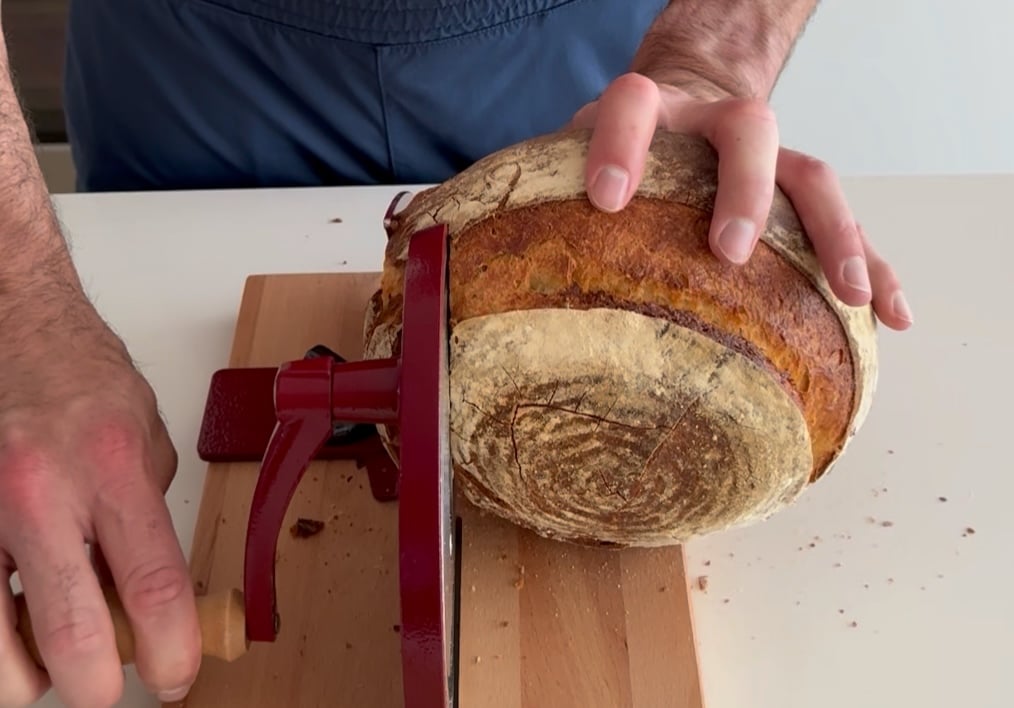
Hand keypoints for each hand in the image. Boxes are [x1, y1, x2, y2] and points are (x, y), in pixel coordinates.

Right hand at [0, 292, 199, 706]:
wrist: (10, 326)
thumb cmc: (78, 377)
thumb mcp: (145, 438)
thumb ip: (146, 519)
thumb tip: (153, 599)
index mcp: (111, 466)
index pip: (152, 586)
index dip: (171, 652)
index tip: (174, 679)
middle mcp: (39, 491)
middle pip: (69, 637)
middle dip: (93, 687)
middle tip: (102, 682)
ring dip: (26, 672)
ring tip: (44, 648)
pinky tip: (9, 606)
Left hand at [569, 72, 912, 330]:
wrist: (682, 107)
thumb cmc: (621, 154)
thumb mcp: (574, 158)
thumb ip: (547, 194)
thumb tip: (486, 263)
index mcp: (654, 111)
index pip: (635, 105)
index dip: (620, 142)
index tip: (606, 197)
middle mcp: (718, 125)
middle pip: (750, 131)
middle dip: (745, 189)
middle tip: (731, 248)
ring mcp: (771, 156)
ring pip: (815, 178)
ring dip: (836, 234)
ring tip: (847, 294)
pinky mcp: (800, 193)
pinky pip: (850, 224)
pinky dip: (876, 267)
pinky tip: (889, 316)